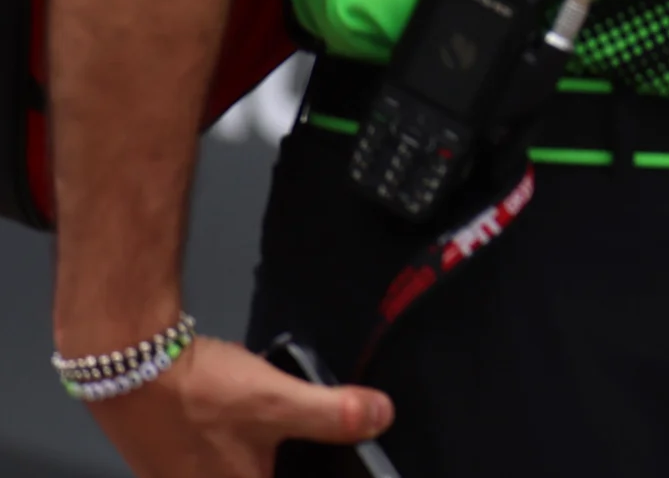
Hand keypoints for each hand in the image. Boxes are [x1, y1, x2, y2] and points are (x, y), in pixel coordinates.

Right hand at [80, 338, 391, 477]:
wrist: (126, 364)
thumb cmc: (197, 392)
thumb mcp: (278, 401)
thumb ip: (333, 414)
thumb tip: (382, 418)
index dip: (308, 466)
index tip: (300, 448)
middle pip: (262, 470)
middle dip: (282, 454)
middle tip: (294, 434)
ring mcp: (180, 477)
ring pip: (240, 464)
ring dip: (256, 450)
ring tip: (272, 426)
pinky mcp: (166, 458)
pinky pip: (214, 455)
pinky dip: (235, 438)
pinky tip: (240, 416)